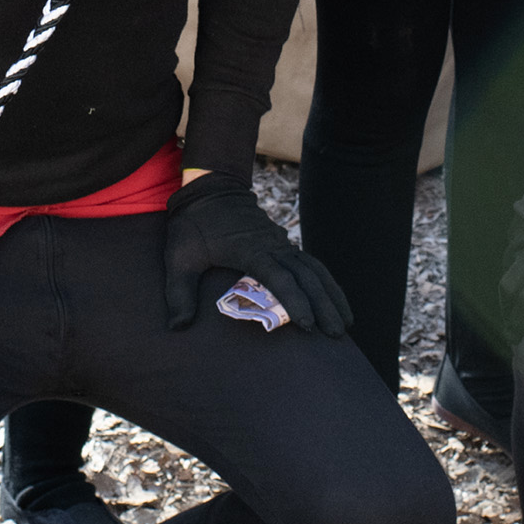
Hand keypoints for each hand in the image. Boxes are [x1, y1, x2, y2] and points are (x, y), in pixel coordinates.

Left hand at [160, 171, 350, 334]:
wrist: (209, 189)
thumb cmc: (193, 225)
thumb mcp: (178, 257)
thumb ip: (179, 292)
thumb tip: (177, 327)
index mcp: (250, 250)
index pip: (279, 278)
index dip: (295, 301)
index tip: (307, 325)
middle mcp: (272, 246)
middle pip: (307, 277)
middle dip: (324, 305)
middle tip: (337, 334)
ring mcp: (280, 243)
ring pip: (315, 270)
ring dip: (332, 294)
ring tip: (346, 323)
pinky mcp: (282, 244)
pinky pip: (311, 264)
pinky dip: (326, 282)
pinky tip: (334, 300)